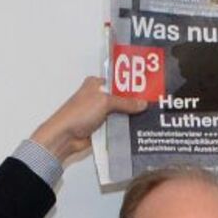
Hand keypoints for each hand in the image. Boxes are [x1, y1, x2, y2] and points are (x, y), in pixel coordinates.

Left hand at [30, 76, 148, 162]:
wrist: (64, 136)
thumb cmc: (77, 114)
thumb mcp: (104, 102)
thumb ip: (125, 102)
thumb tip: (142, 103)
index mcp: (95, 84)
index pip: (118, 81)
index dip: (132, 85)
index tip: (149, 89)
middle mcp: (98, 97)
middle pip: (121, 98)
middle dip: (134, 102)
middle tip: (153, 104)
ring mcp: (100, 113)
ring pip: (121, 113)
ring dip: (131, 116)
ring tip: (150, 117)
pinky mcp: (101, 127)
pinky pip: (118, 126)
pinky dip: (126, 128)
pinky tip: (139, 129)